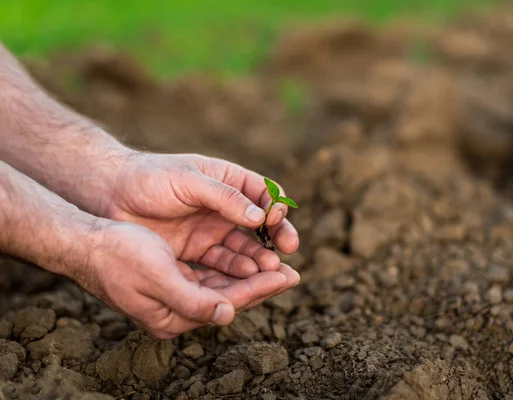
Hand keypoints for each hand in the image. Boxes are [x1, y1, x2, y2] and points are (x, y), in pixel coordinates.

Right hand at [83, 221, 298, 338]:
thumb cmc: (119, 257)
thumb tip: (227, 314)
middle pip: (231, 298)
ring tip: (279, 264)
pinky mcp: (175, 280)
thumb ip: (192, 300)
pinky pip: (212, 275)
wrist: (87, 242)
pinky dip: (232, 267)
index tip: (288, 275)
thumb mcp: (157, 277)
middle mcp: (179, 311)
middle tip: (294, 273)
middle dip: (262, 284)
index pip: (228, 303)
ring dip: (251, 275)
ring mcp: (177, 296)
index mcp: (174, 317)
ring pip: (224, 286)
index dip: (260, 288)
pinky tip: (249, 258)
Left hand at [104, 153, 299, 276]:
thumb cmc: (149, 178)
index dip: (276, 206)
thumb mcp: (188, 179)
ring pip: (244, 247)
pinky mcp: (196, 252)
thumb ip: (224, 197)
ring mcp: (211, 231)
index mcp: (228, 181)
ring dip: (259, 257)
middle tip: (289, 248)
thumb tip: (260, 217)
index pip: (264, 193)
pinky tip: (247, 276)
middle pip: (261, 225)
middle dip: (277, 236)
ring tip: (271, 268)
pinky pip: (222, 264)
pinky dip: (236, 271)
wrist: (108, 195)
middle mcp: (225, 207)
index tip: (276, 219)